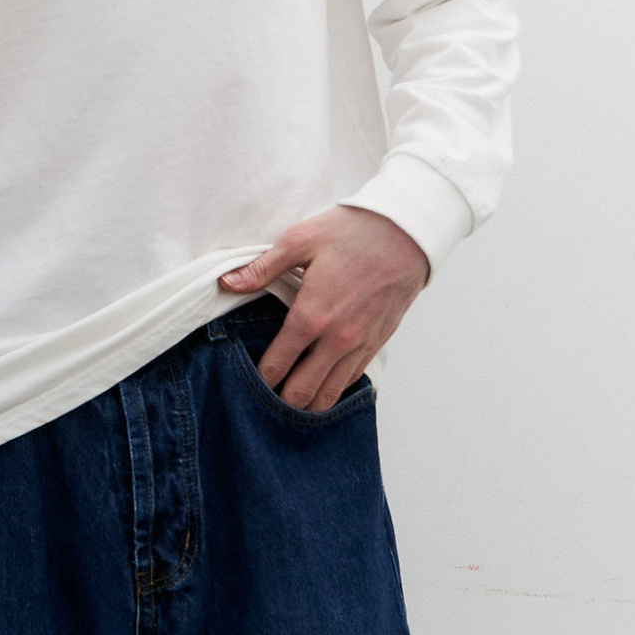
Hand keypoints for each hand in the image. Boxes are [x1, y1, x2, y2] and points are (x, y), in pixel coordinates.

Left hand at [219, 205, 428, 410]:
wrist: (407, 232)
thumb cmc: (353, 232)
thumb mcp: (300, 240)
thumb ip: (261, 268)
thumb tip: (227, 283)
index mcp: (311, 316)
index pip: (276, 367)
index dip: (258, 381)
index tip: (247, 383)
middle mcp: (336, 339)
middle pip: (302, 393)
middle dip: (279, 401)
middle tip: (265, 397)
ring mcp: (360, 345)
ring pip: (328, 395)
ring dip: (307, 402)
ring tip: (290, 397)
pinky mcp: (377, 343)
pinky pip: (351, 380)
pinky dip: (332, 387)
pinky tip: (320, 381)